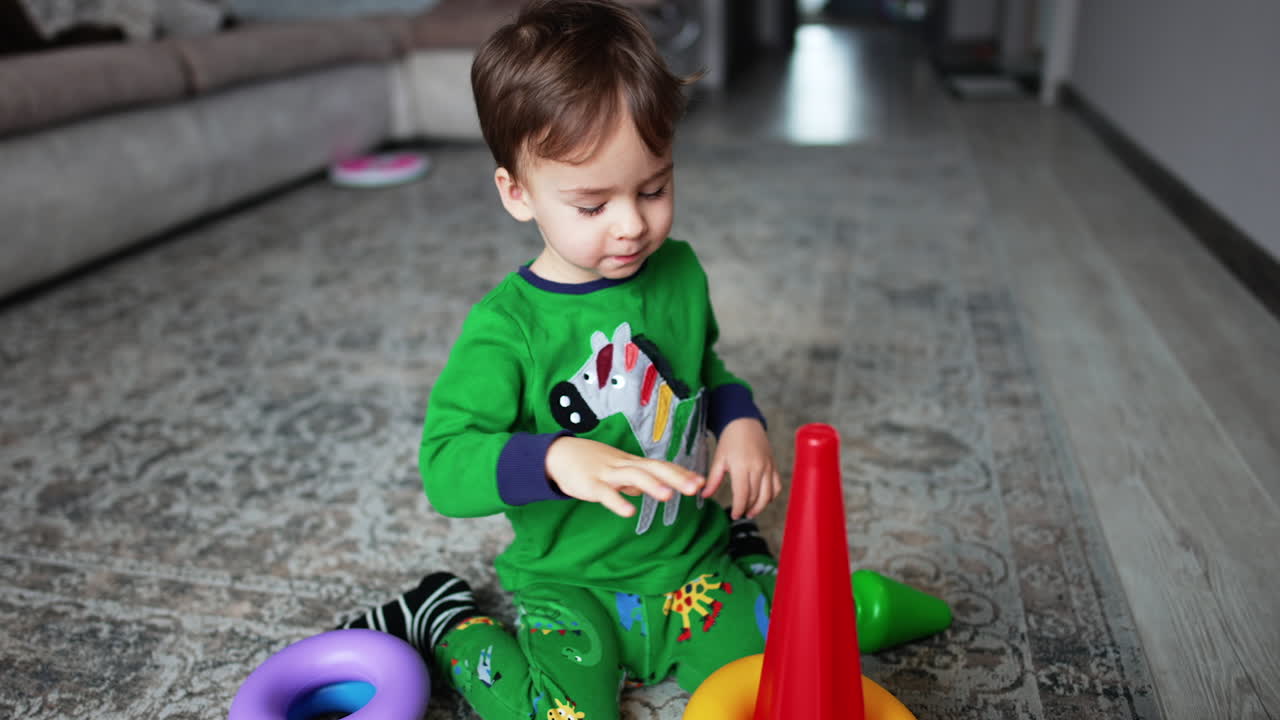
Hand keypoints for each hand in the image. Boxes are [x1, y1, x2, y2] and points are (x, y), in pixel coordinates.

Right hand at [545, 436, 705, 517]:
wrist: (559, 454)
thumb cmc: (590, 462)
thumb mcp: (616, 468)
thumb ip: (634, 479)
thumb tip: (651, 487)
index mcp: (631, 463)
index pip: (660, 466)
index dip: (680, 473)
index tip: (701, 481)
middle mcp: (623, 465)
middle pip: (653, 468)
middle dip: (675, 478)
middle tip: (695, 488)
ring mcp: (607, 473)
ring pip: (632, 476)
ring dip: (651, 485)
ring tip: (668, 497)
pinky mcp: (590, 484)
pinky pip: (605, 493)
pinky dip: (617, 502)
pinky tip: (629, 513)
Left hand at [703, 418, 781, 518]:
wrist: (745, 423)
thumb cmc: (730, 440)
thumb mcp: (718, 459)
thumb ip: (713, 479)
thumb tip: (705, 495)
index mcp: (742, 466)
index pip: (743, 494)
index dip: (739, 508)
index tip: (734, 515)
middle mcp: (758, 467)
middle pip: (756, 496)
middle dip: (748, 508)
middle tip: (740, 514)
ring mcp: (768, 467)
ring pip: (768, 494)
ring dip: (760, 506)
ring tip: (751, 512)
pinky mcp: (774, 465)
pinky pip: (777, 485)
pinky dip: (772, 496)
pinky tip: (763, 500)